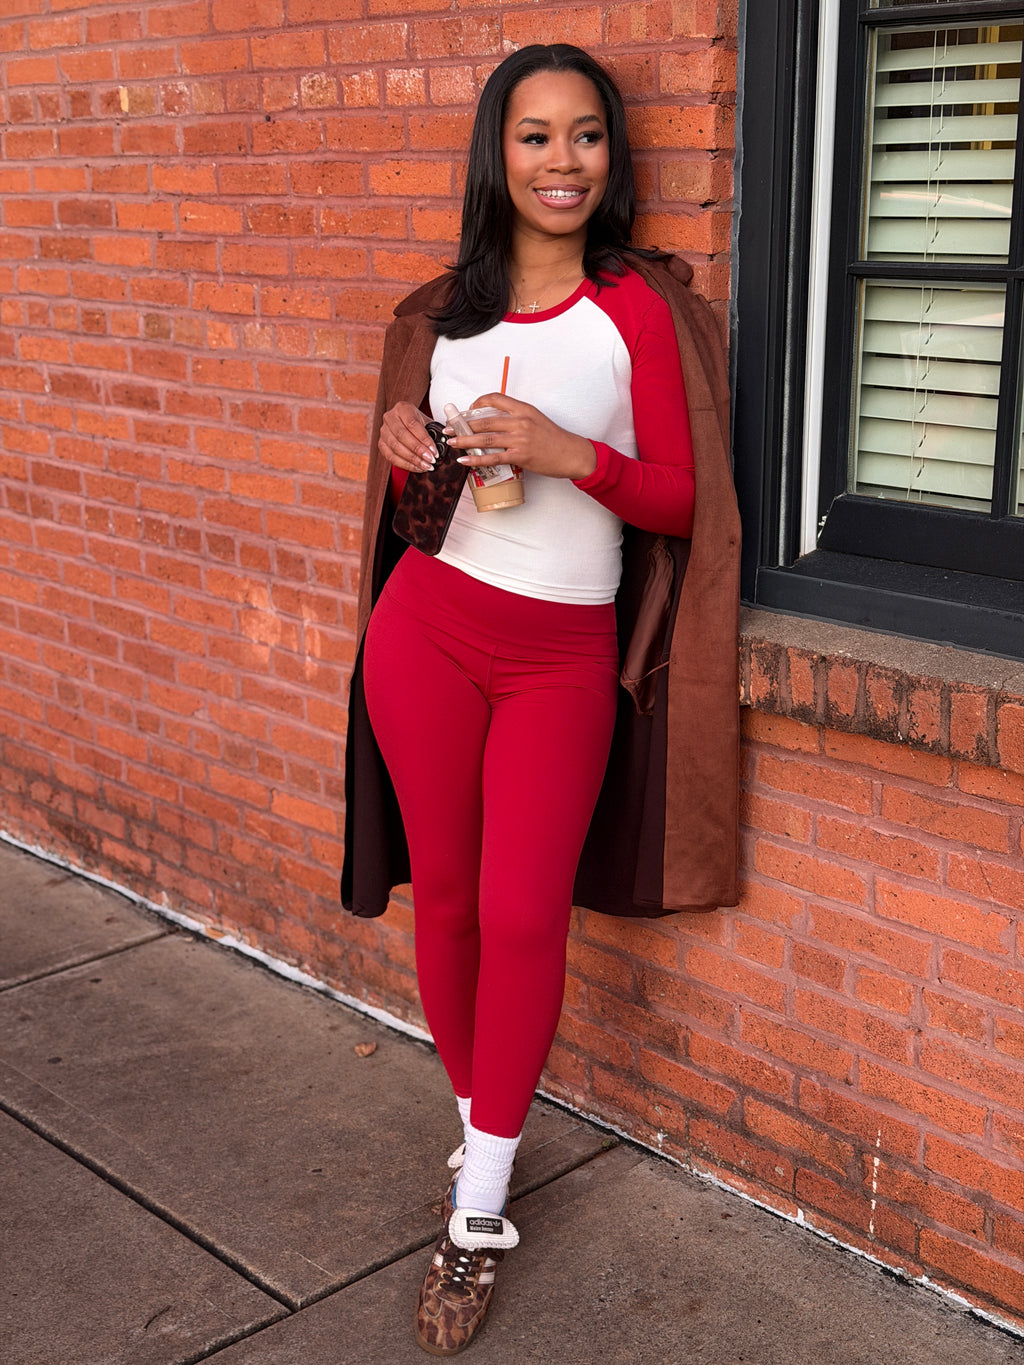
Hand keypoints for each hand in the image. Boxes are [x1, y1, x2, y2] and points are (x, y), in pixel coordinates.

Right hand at [378, 401, 438, 472]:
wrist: (406, 424)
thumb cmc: (420, 423)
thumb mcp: (428, 421)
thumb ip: (435, 430)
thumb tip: (445, 442)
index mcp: (402, 408)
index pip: (412, 424)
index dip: (424, 439)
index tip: (434, 450)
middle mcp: (389, 417)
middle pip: (402, 435)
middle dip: (418, 450)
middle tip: (431, 460)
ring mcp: (383, 431)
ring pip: (396, 447)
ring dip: (412, 459)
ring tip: (426, 466)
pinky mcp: (381, 444)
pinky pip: (391, 457)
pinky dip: (405, 465)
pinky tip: (418, 468)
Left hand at [445, 394, 596, 480]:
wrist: (571, 454)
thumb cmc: (554, 438)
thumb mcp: (536, 419)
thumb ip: (516, 418)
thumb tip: (495, 422)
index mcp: (523, 409)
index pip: (496, 398)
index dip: (478, 402)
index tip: (468, 410)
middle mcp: (520, 421)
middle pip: (485, 420)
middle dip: (463, 424)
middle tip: (449, 428)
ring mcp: (520, 439)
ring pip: (485, 438)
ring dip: (465, 440)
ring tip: (452, 443)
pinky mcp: (520, 456)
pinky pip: (493, 457)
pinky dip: (476, 459)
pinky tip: (465, 461)